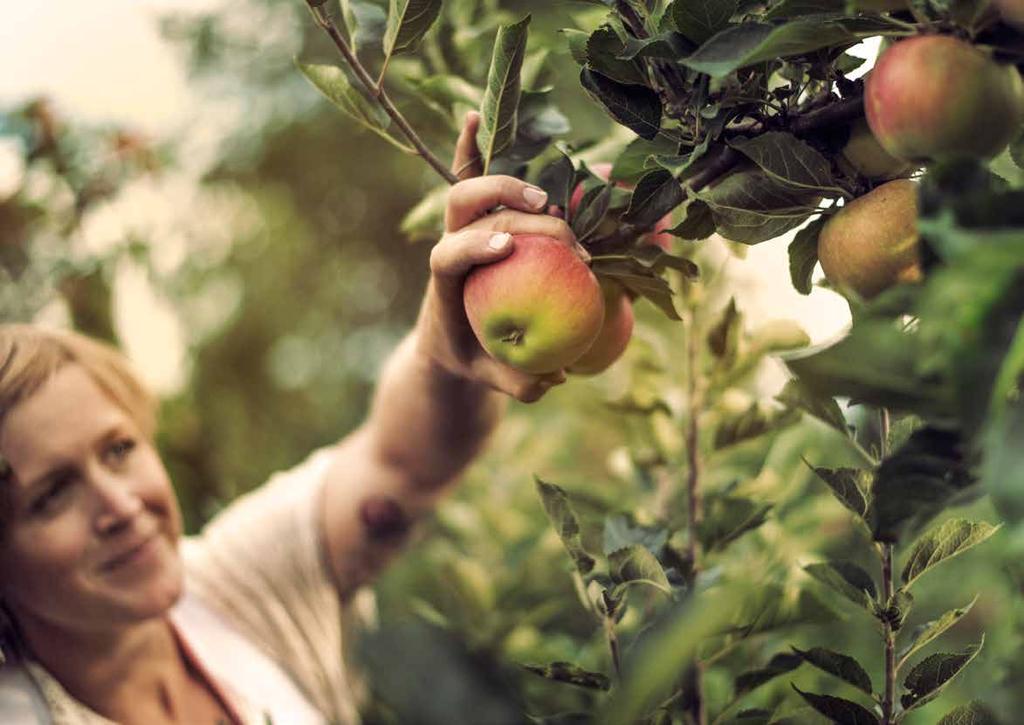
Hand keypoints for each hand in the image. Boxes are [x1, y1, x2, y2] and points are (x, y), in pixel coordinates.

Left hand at [413, 112, 588, 402]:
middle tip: (556, 229)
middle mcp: (450, 245)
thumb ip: (518, 384)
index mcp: (444, 284)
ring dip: (508, 184)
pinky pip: (469, 174)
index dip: (472, 245)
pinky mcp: (472, 218)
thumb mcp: (489, 381)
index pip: (448, 255)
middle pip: (463, 209)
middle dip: (507, 209)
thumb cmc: (471, 360)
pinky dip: (470, 145)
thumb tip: (553, 376)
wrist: (449, 340)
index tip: (507, 247)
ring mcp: (460, 227)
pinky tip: (473, 116)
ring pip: (469, 186)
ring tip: (552, 204)